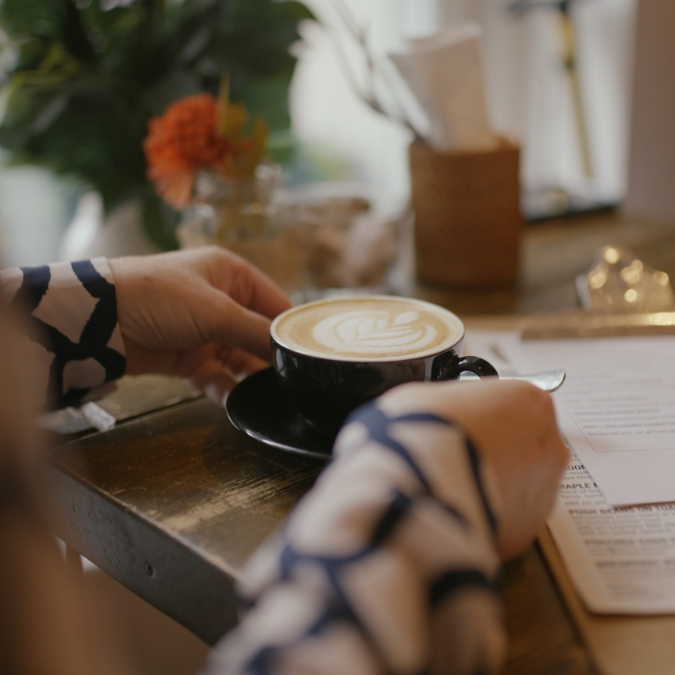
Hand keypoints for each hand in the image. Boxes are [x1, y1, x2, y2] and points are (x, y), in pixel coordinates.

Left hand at [109, 247, 290, 402]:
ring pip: (239, 358)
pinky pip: (216, 376)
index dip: (292, 327)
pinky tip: (240, 403)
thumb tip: (291, 352)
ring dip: (252, 376)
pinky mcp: (187, 357)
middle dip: (272, 356)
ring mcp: (203, 331)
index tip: (312, 352)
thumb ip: (256, 332)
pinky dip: (228, 389)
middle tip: (294, 380)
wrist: (99, 320)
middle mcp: (220, 300)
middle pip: (258, 333)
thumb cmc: (159, 297)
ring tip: (271, 395)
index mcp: (231, 274)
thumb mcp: (215, 311)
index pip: (274, 302)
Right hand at [377, 379, 567, 559]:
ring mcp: (544, 489)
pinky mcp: (529, 528)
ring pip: (520, 484)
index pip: (516, 403)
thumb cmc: (424, 430)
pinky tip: (457, 509)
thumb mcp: (428, 396)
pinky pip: (508, 517)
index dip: (485, 416)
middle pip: (525, 444)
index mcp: (529, 401)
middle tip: (457, 457)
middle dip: (495, 452)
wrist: (419, 485)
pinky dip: (489, 515)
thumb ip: (453, 405)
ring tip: (452, 487)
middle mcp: (549, 444)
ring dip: (493, 484)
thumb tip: (444, 416)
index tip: (464, 425)